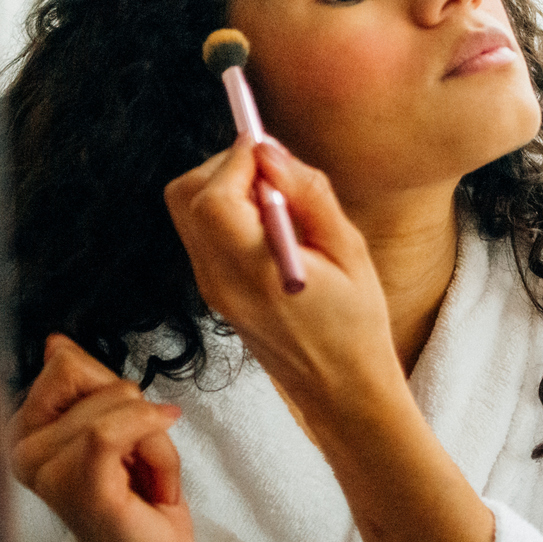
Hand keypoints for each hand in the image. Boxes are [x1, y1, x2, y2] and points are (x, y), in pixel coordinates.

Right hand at [9, 333, 194, 541]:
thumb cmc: (137, 507)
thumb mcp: (114, 429)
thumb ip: (84, 386)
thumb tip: (54, 343)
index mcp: (25, 433)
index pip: (65, 363)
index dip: (113, 389)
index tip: (124, 436)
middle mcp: (23, 452)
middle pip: (90, 375)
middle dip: (136, 411)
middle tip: (137, 465)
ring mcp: (47, 473)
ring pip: (117, 403)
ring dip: (156, 441)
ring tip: (146, 484)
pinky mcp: (79, 489)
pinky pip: (114, 429)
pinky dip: (154, 444)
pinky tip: (160, 482)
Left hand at [163, 135, 404, 418]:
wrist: (342, 391)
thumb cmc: (357, 324)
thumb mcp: (350, 251)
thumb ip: (308, 195)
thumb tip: (268, 151)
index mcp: (256, 271)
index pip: (213, 195)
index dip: (238, 159)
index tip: (272, 150)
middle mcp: (220, 279)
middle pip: (185, 196)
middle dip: (225, 168)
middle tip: (276, 177)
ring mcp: (211, 288)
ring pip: (189, 211)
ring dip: (226, 189)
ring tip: (280, 206)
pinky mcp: (214, 291)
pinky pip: (203, 233)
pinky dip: (229, 213)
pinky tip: (273, 230)